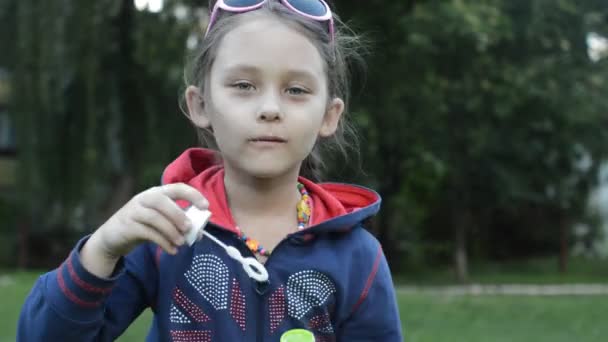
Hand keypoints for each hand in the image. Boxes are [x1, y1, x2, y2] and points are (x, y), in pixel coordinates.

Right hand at [81, 183, 207, 276]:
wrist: (112, 238)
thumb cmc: (143, 226)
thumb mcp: (161, 222)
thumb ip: (178, 224)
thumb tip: (199, 234)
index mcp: (157, 193)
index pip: (176, 187)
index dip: (192, 194)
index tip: (205, 206)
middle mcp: (144, 199)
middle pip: (162, 200)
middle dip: (178, 214)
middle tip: (189, 228)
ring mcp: (134, 211)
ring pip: (154, 217)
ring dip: (171, 231)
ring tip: (182, 243)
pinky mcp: (127, 226)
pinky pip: (147, 233)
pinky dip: (162, 242)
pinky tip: (172, 250)